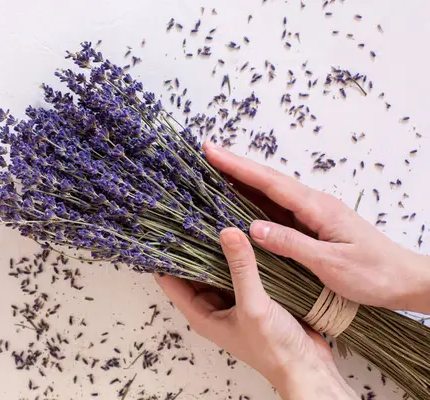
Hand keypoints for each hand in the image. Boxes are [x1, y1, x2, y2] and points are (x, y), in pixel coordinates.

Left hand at [155, 228, 356, 398]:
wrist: (307, 366)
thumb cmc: (274, 348)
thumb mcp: (253, 306)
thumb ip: (241, 269)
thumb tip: (227, 232)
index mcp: (202, 314)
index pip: (172, 282)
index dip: (166, 258)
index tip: (164, 230)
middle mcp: (214, 307)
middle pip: (195, 271)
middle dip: (193, 247)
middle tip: (192, 214)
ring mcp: (234, 301)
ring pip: (218, 269)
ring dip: (219, 249)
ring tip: (214, 217)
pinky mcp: (253, 296)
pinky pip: (240, 271)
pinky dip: (240, 256)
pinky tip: (243, 235)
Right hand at [204, 142, 429, 313]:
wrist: (403, 279)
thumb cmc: (373, 273)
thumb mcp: (331, 263)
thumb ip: (292, 243)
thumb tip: (252, 227)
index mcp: (316, 207)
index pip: (269, 182)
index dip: (238, 167)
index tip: (212, 152)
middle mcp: (312, 203)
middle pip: (266, 179)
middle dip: (234, 166)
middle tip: (204, 154)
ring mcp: (311, 213)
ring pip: (269, 192)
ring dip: (241, 180)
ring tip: (212, 173)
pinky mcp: (311, 224)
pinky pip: (277, 208)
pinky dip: (254, 201)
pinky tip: (239, 202)